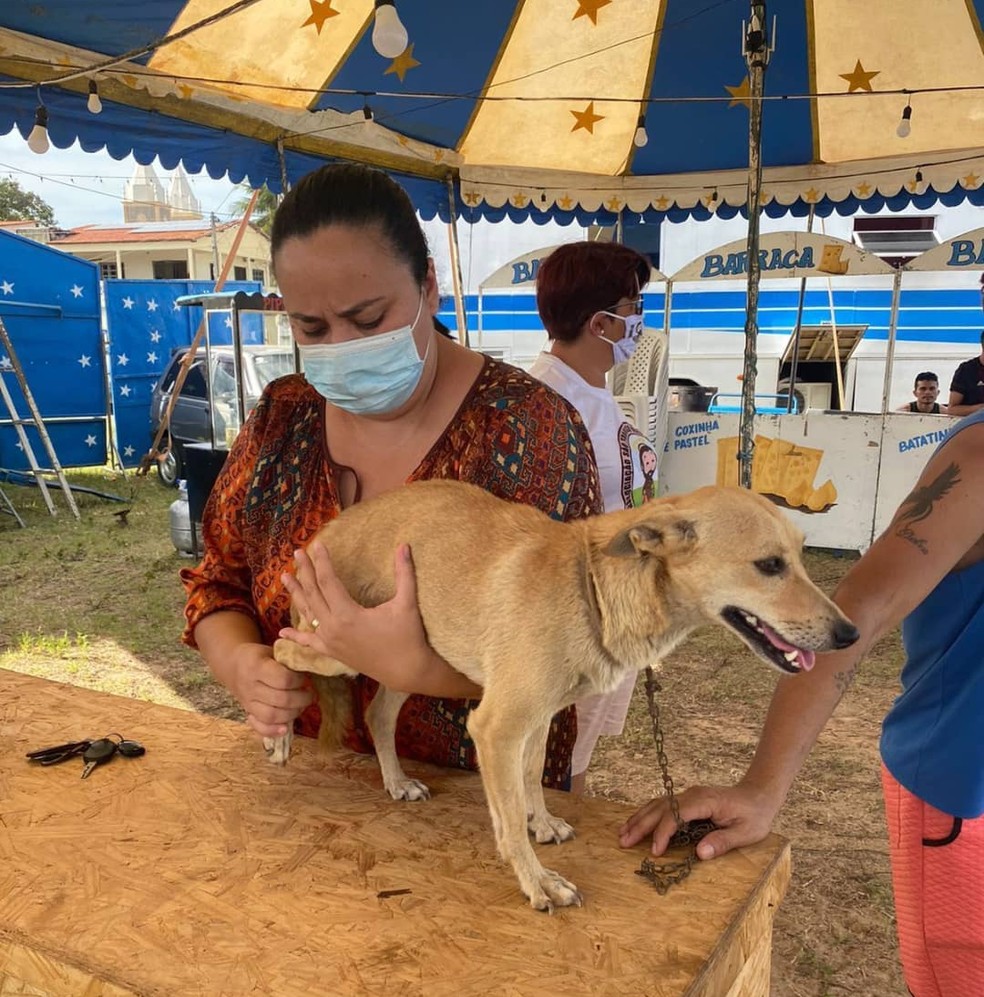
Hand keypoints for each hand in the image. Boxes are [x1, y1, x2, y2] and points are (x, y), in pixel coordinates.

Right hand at [228, 641, 313, 737]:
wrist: (233, 665)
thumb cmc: (259, 656)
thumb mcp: (273, 650)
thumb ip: (289, 659)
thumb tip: (312, 667)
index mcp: (256, 666)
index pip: (283, 679)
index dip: (299, 681)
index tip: (306, 678)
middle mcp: (250, 686)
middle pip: (281, 700)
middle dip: (301, 699)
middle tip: (310, 694)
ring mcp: (247, 702)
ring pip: (272, 716)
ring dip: (293, 714)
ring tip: (302, 706)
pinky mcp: (247, 713)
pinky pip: (259, 727)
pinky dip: (273, 731)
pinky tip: (286, 728)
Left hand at [278, 541, 431, 692]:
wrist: (407, 671)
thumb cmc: (408, 637)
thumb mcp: (407, 603)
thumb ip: (404, 573)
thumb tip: (405, 545)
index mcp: (348, 614)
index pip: (329, 581)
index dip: (323, 561)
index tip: (318, 544)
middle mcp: (333, 627)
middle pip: (314, 593)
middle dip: (305, 571)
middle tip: (298, 553)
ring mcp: (330, 642)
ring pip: (308, 613)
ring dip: (296, 594)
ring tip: (284, 577)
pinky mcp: (333, 652)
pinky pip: (310, 643)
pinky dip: (296, 637)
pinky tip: (282, 632)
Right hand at [618, 782, 781, 860]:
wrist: (759, 794)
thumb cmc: (754, 815)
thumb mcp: (745, 832)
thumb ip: (722, 842)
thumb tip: (700, 853)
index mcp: (704, 801)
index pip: (676, 815)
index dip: (663, 833)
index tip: (655, 851)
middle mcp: (691, 795)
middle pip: (660, 808)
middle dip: (641, 825)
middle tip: (623, 841)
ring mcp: (688, 795)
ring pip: (657, 805)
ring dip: (639, 818)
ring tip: (623, 833)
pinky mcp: (687, 799)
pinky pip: (663, 805)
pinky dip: (648, 814)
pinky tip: (637, 822)